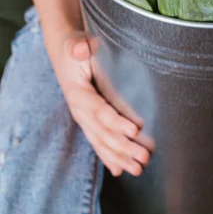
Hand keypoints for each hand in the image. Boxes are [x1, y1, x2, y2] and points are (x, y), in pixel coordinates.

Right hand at [54, 31, 150, 177]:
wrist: (65, 53)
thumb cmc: (77, 48)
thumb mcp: (77, 43)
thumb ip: (81, 46)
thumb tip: (82, 48)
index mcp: (78, 94)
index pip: (100, 111)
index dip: (117, 122)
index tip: (136, 130)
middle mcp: (80, 111)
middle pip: (103, 133)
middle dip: (124, 147)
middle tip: (145, 157)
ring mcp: (84, 119)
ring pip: (102, 143)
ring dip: (120, 157)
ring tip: (139, 169)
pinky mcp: (89, 122)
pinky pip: (99, 143)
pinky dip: (110, 157)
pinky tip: (121, 170)